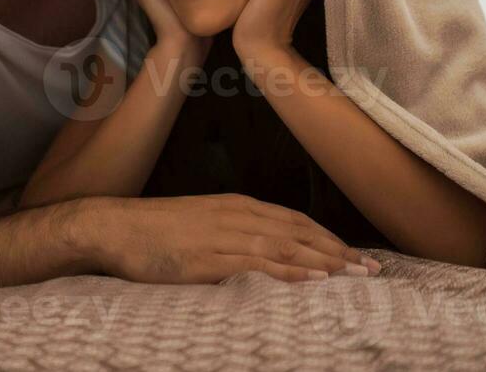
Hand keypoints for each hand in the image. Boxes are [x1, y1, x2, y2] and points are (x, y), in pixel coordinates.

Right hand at [92, 193, 381, 283]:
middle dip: (338, 251)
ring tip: (355, 275)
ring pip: (286, 247)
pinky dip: (290, 270)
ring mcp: (224, 235)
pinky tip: (313, 279)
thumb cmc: (154, 229)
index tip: (354, 254)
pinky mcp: (210, 257)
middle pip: (300, 233)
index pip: (295, 220)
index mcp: (237, 205)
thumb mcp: (201, 224)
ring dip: (324, 261)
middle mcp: (237, 215)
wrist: (114, 227)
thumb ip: (232, 233)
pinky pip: (258, 264)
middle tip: (372, 269)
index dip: (327, 237)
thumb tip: (260, 251)